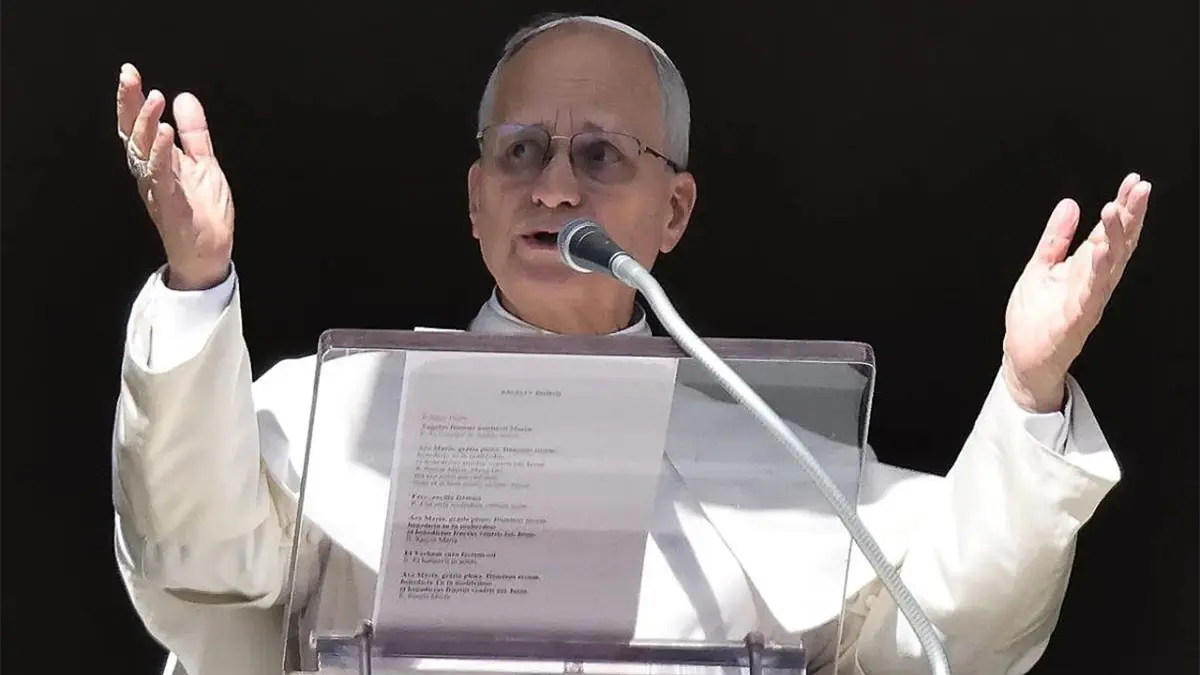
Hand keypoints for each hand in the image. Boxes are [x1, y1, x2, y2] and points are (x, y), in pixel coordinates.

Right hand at [117, 63, 233, 289]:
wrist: (209, 252)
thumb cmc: (202, 211)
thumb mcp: (202, 163)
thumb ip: (194, 133)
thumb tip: (184, 97)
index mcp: (155, 161)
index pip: (137, 125)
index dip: (131, 99)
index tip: (129, 72)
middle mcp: (150, 172)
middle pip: (131, 133)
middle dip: (129, 103)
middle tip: (130, 75)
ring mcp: (158, 188)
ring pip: (142, 151)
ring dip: (146, 123)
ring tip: (155, 97)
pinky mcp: (171, 203)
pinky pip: (161, 175)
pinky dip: (161, 153)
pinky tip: (164, 133)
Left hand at [1002, 172, 1151, 411]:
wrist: (1023, 358)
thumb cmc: (1035, 318)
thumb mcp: (1040, 267)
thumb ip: (1055, 238)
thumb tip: (1070, 204)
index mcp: (1086, 268)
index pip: (1110, 232)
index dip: (1124, 207)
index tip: (1134, 182)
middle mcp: (1094, 282)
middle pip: (1119, 243)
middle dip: (1130, 215)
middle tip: (1139, 188)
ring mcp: (1088, 300)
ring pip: (1109, 265)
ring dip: (1114, 237)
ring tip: (1114, 210)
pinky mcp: (1076, 318)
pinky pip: (1091, 292)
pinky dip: (1096, 271)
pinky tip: (1098, 251)